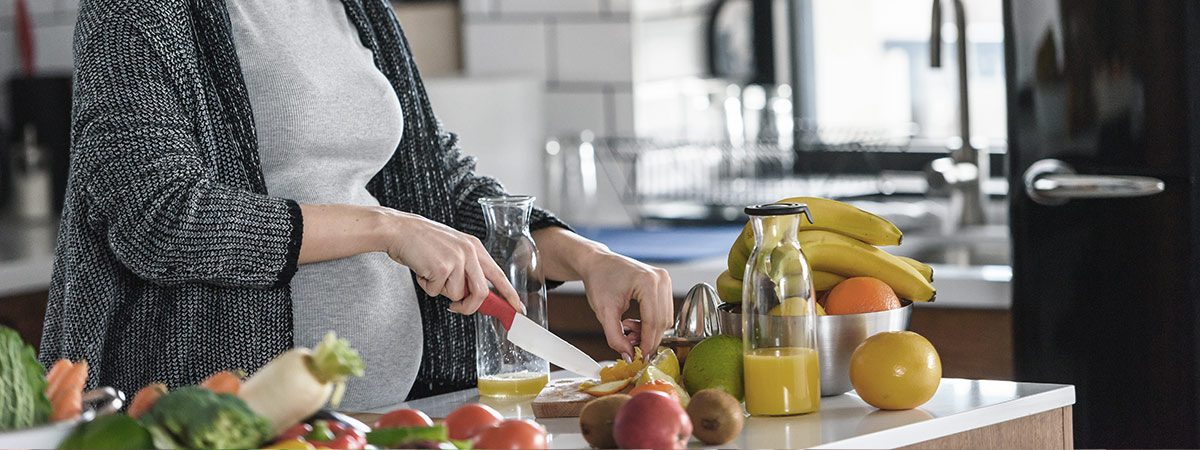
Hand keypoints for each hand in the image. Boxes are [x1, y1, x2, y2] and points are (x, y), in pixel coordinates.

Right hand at [381, 211, 521, 314]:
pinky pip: (436, 292)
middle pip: (481, 293)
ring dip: (440, 290)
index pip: (498, 275)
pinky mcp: (442, 267)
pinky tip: (422, 270)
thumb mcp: (453, 249)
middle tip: (455, 307)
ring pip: (456, 295)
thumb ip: (466, 269)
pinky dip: (426, 286)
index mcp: (475, 248)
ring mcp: (457, 259)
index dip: (510, 294)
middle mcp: (470, 252)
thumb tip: (474, 296)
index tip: (518, 309)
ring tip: (430, 272)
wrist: (399, 230)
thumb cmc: (422, 242)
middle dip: (468, 307)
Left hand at [578, 252, 673, 360]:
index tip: (641, 358)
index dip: (647, 343)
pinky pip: (663, 311)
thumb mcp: (603, 312)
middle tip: (632, 346)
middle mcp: (661, 279)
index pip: (653, 321)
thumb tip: (629, 356)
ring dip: (650, 331)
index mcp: (647, 282)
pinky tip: (635, 323)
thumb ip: (615, 337)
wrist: (597, 263)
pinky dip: (651, 323)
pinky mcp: (663, 283)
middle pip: (662, 321)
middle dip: (649, 338)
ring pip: (665, 318)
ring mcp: (664, 279)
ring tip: (628, 330)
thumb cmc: (599, 280)